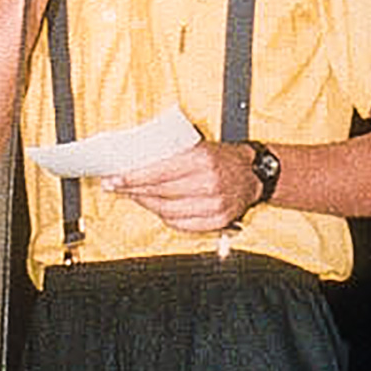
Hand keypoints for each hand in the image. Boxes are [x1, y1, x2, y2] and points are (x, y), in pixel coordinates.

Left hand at [104, 141, 261, 232]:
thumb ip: (172, 153)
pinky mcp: (217, 221)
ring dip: (147, 204)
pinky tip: (155, 208)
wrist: (254, 174)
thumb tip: (136, 162)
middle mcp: (210, 183)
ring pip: (168, 211)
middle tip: (116, 187)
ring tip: (134, 196)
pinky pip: (181, 224)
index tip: (115, 178)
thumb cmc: (222, 158)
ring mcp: (215, 205)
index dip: (134, 178)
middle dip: (134, 191)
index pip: (160, 172)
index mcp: (203, 160)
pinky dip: (165, 217)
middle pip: (161, 193)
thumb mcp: (199, 146)